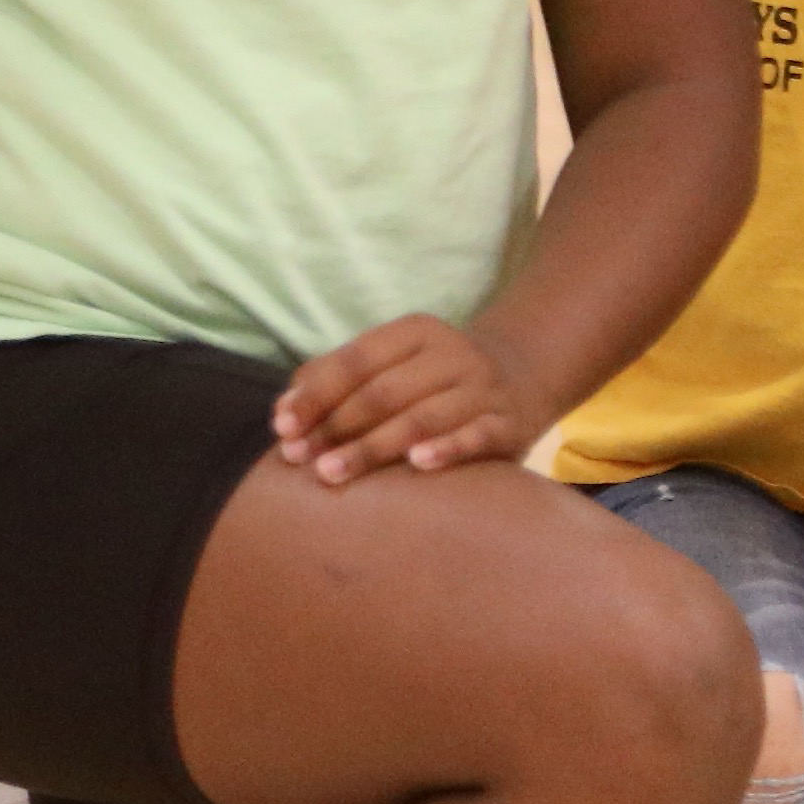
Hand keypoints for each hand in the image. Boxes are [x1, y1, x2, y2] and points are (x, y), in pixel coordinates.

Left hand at [276, 313, 539, 482]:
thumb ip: (336, 380)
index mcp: (417, 332)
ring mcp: (483, 389)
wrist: (521, 379)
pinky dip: (448, 449)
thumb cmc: (432, 379)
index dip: (316, 394)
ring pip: (423, 417)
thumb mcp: (392, 363)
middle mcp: (453, 354)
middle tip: (300, 461)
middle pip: (384, 392)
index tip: (282, 428)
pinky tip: (418, 464)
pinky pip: (477, 436)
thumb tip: (282, 411)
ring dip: (373, 446)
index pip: (357, 360)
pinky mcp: (508, 424)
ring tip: (332, 472)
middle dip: (336, 427)